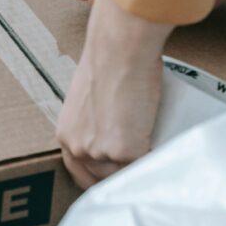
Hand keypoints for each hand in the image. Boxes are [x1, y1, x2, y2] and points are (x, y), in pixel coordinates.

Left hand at [56, 0, 170, 188]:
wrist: (119, 47)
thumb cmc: (108, 59)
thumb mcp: (91, 98)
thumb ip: (95, 122)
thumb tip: (112, 130)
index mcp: (66, 133)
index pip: (80, 171)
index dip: (99, 173)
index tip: (113, 173)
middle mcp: (78, 146)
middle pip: (103, 178)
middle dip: (120, 171)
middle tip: (136, 161)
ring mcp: (101, 152)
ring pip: (126, 175)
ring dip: (138, 164)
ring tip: (150, 145)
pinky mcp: (125, 151)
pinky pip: (145, 166)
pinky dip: (155, 158)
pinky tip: (159, 143)